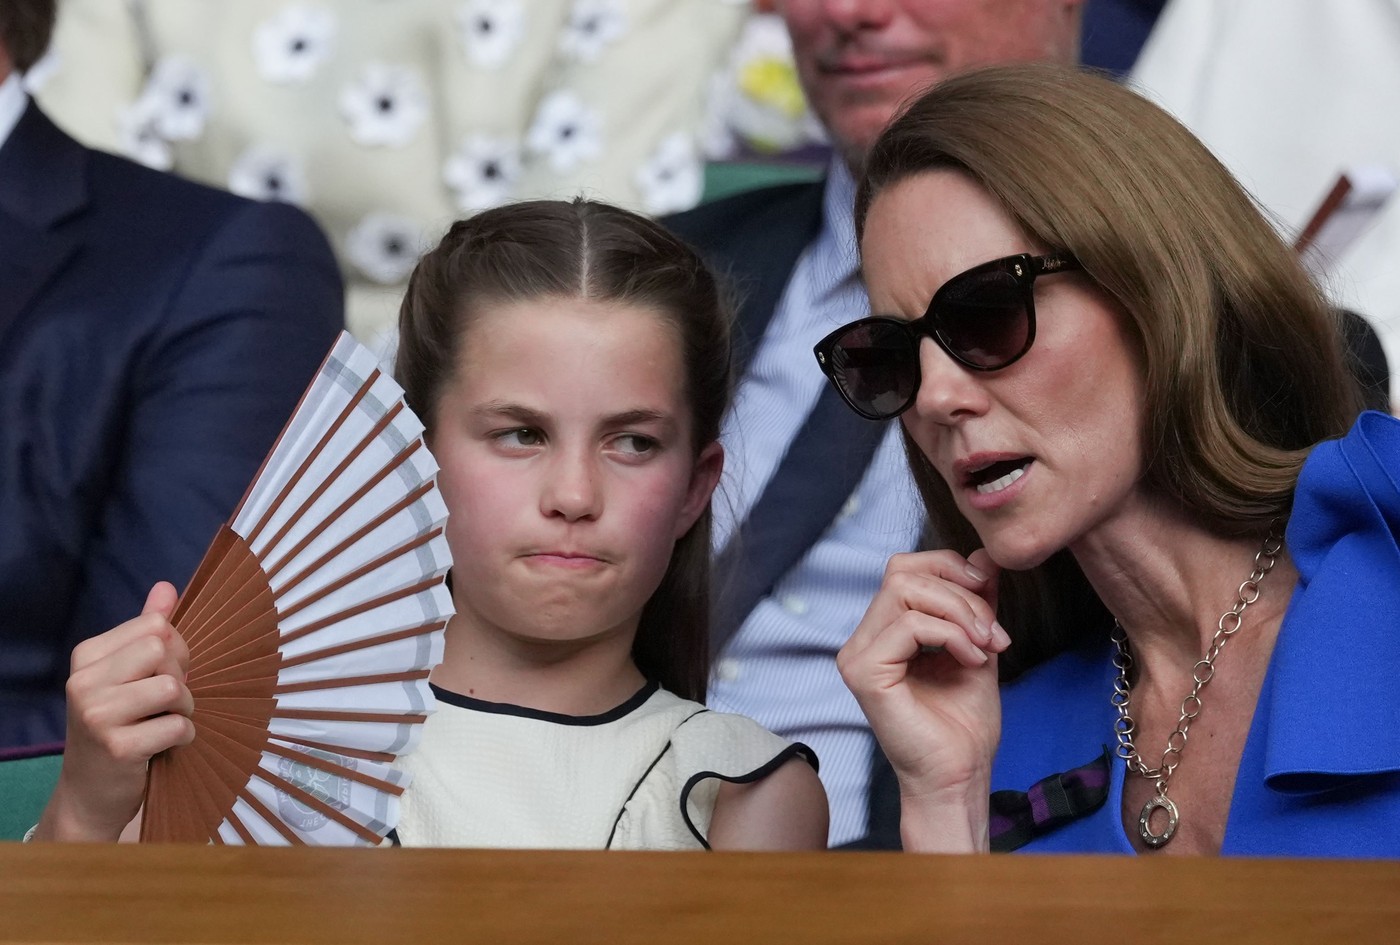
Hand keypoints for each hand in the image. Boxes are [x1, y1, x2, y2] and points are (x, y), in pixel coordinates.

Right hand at [36, 583, 194, 841]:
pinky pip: (178, 726)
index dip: (175, 649)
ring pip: (172, 687)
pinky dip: (184, 737)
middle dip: (180, 676)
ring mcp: (97, 715)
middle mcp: (83, 682)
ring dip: (184, 708)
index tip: (163, 674)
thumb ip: (145, 630)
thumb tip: (166, 587)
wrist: (91, 792)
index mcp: (87, 656)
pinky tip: (164, 746)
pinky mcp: (118, 747)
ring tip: (165, 723)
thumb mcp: (126, 675)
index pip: (155, 625)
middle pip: (164, 649)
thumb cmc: (117, 726)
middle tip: (167, 702)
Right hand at [837, 549, 1006, 850]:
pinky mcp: (865, 673)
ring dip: (960, 613)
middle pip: (903, 571)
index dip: (951, 571)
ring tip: (985, 647)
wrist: (960, 776)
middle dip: (959, 591)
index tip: (991, 602)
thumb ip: (976, 603)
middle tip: (991, 630)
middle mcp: (862, 640)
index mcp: (883, 632)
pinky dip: (951, 635)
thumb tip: (983, 557)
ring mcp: (858, 656)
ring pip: (906, 590)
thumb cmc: (964, 725)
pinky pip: (910, 624)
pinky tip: (971, 660)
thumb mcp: (978, 646)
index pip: (905, 569)